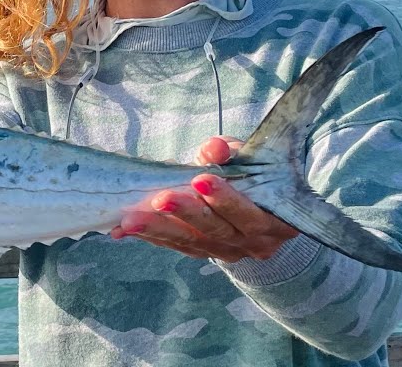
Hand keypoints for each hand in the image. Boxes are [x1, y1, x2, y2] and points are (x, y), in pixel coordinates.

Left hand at [109, 136, 299, 262]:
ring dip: (159, 229)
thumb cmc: (253, 171)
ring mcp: (229, 252)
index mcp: (278, 220)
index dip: (225, 199)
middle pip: (218, 231)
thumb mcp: (247, 156)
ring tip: (130, 219)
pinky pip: (176, 246)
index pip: (250, 213)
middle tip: (159, 199)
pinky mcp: (205, 253)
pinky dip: (151, 236)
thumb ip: (230, 152)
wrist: (257, 200)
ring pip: (192, 242)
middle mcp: (255, 243)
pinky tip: (124, 229)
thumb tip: (213, 147)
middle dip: (186, 214)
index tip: (199, 179)